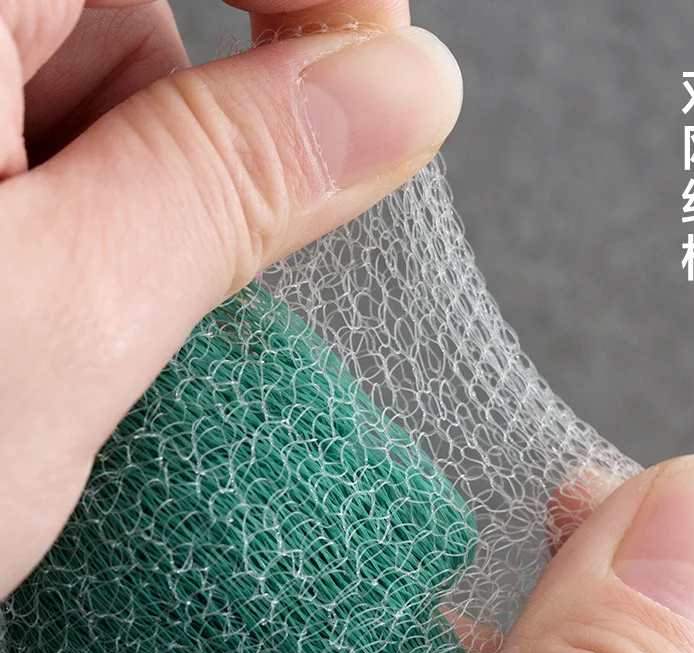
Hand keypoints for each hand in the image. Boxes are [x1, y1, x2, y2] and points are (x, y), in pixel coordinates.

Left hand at [0, 0, 461, 597]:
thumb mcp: (55, 322)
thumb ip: (228, 183)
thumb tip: (402, 91)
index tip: (389, 77)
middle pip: (143, 14)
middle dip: (213, 131)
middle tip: (216, 263)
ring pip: (92, 96)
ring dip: (147, 204)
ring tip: (105, 335)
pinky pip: (46, 157)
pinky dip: (94, 229)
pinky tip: (70, 322)